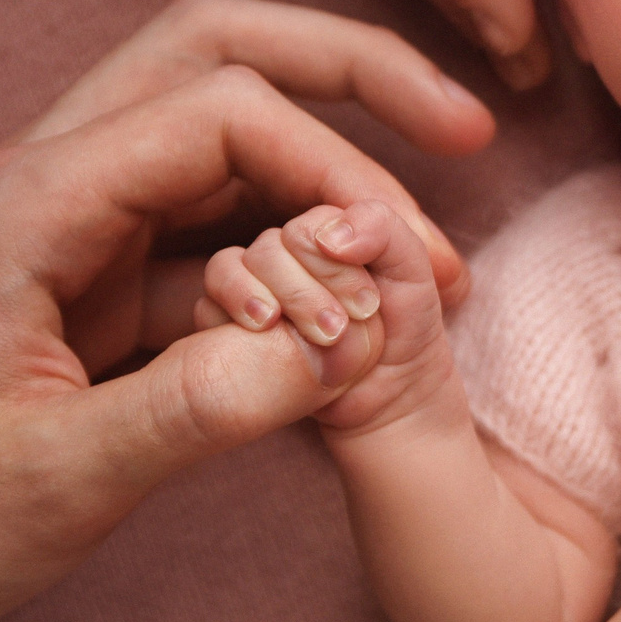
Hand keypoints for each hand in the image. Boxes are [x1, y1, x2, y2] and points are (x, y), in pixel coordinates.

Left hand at [0, 0, 488, 621]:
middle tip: (466, 126)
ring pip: (218, 133)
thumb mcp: (58, 482)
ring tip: (428, 249)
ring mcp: (66, 226)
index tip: (408, 258)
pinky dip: (289, 249)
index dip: (338, 166)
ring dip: (328, 167)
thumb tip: (343, 346)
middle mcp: (48, 181)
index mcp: (29, 203)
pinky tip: (351, 313)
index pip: (222, 112)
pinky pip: (205, 229)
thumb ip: (203, 408)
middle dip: (351, 75)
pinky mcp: (83, 282)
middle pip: (219, 55)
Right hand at [201, 198, 455, 436]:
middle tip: (335, 330)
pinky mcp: (232, 325)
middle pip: (267, 248)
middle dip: (300, 291)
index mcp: (328, 231)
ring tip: (280, 330)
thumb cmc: (405, 327)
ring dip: (255, 298)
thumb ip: (383, 230)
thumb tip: (328, 233)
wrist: (389, 394)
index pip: (307, 227)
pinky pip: (206, 306)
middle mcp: (288, 253)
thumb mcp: (413, 271)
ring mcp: (257, 287)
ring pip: (227, 268)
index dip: (332, 264)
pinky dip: (227, 318)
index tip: (367, 306)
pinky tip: (258, 336)